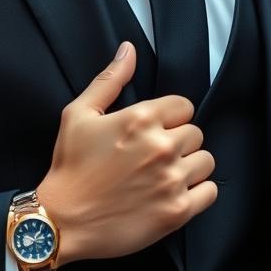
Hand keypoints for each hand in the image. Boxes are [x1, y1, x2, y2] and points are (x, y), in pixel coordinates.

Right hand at [36, 41, 216, 265]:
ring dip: (189, 166)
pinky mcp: (176, 211)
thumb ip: (109, 80)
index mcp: (140, 119)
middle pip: (196, 133)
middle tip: (153, 156)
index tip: (154, 131)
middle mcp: (161, 147)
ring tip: (164, 175)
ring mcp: (171, 180)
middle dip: (178, 141)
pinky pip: (210, 192)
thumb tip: (128, 50)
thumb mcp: (79, 114)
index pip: (184, 106)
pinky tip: (173, 193)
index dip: (170, 117)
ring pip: (206, 161)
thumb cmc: (69, 167)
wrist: (61, 221)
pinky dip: (197, 193)